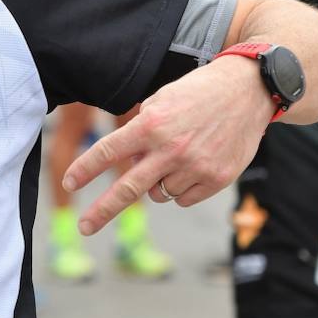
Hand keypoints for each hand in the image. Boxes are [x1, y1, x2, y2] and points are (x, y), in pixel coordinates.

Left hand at [61, 56, 273, 234]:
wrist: (248, 90)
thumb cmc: (198, 93)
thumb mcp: (161, 101)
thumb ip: (140, 133)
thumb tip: (127, 166)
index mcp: (151, 124)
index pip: (108, 151)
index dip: (85, 169)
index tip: (68, 183)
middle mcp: (171, 149)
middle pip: (127, 188)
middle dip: (102, 210)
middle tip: (84, 227)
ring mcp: (195, 167)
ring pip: (158, 194)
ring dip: (156, 183)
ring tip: (176, 157)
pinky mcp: (216, 180)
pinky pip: (183, 199)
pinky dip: (180, 189)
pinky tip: (193, 166)